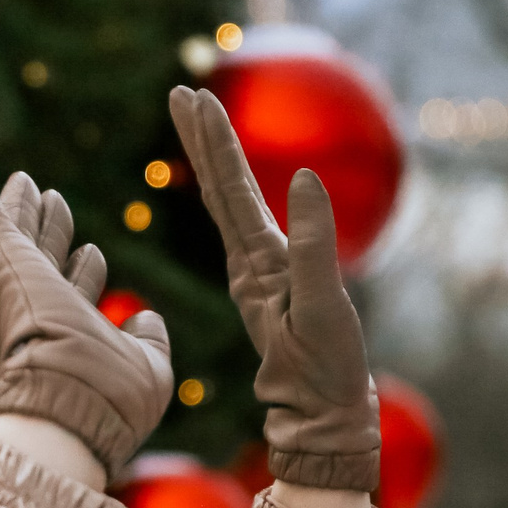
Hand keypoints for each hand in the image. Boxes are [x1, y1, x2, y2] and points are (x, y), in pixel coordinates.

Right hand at [0, 163, 173, 482]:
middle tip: (51, 198)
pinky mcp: (8, 267)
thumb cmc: (112, 398)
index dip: (85, 271)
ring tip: (25, 181)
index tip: (91, 252)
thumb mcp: (147, 367)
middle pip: (45, 260)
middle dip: (50, 230)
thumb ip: (148, 342)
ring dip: (22, 208)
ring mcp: (22, 290)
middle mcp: (43, 314)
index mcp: (72, 336)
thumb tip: (146, 318)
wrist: (72, 406)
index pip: (75, 293)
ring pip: (21, 238)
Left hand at [168, 86, 379, 491]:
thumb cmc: (326, 367)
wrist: (321, 415)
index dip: (215, 141)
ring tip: (198, 121)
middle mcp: (249, 262)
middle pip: (220, 188)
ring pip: (228, 205)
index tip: (196, 98)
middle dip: (201, 138)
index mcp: (258, 262)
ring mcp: (256, 274)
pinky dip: (233, 194)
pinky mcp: (268, 287)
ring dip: (213, 160)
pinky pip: (243, 227)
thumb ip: (313, 243)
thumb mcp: (323, 305)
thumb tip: (302, 178)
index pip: (230, 189)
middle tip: (181, 91)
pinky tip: (229, 185)